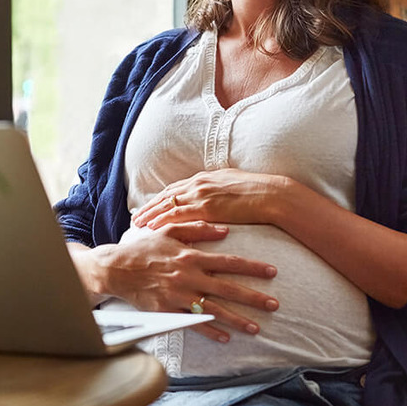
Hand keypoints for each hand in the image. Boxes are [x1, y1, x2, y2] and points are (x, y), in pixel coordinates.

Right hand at [98, 229, 278, 342]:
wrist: (117, 268)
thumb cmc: (144, 248)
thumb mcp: (168, 231)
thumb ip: (196, 228)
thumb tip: (224, 230)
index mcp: (191, 256)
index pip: (228, 262)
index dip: (252, 267)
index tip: (272, 271)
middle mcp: (188, 276)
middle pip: (227, 288)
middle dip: (253, 297)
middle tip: (275, 304)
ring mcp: (178, 295)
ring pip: (213, 309)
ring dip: (237, 319)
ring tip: (256, 327)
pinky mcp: (167, 310)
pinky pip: (192, 323)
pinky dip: (209, 331)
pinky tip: (224, 337)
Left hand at [133, 168, 284, 229]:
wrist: (270, 194)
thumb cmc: (256, 190)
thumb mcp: (231, 182)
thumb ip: (217, 187)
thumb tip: (211, 192)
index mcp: (203, 178)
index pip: (174, 189)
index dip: (159, 198)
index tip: (149, 206)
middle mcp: (198, 184)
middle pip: (166, 196)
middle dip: (149, 207)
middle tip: (135, 216)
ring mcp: (201, 196)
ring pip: (167, 205)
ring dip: (151, 215)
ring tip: (137, 224)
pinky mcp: (207, 209)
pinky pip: (179, 215)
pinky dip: (163, 221)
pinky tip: (152, 227)